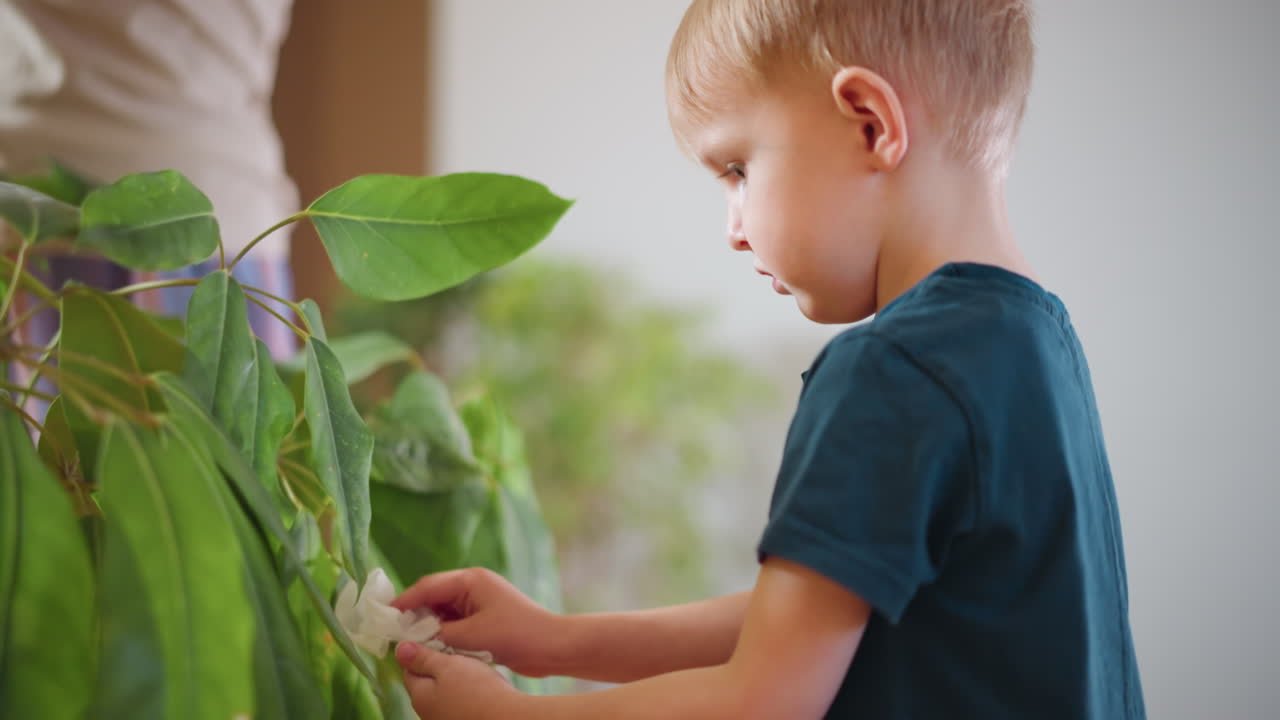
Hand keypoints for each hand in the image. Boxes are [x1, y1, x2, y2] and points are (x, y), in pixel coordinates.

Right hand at [392, 567, 561, 677]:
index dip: (404, 601)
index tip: (384, 615)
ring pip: (443, 609)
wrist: (551, 646)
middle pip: (433, 595)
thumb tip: (413, 636)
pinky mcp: (484, 616)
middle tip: (393, 631)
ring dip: (428, 624)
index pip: (427, 586)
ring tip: (409, 640)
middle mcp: (474, 585)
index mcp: (471, 580)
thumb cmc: (514, 635)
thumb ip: (438, 634)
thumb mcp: (471, 637)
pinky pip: (455, 620)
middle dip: (413, 613)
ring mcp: (480, 600)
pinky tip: (432, 644)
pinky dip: (443, 631)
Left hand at [396, 641, 517, 719]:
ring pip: (442, 691)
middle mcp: (427, 712)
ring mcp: (444, 718)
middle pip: (425, 681)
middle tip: (455, 648)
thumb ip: (422, 658)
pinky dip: (464, 689)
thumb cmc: (476, 689)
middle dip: (437, 664)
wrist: (506, 717)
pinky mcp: (462, 719)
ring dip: (452, 677)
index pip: (409, 669)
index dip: (420, 651)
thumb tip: (399, 649)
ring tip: (469, 663)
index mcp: (419, 696)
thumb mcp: (447, 666)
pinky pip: (457, 700)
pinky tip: (478, 682)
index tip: (435, 638)